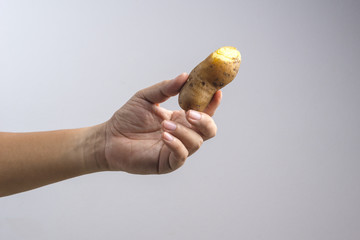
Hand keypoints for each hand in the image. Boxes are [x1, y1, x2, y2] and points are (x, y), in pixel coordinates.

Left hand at [102, 73, 221, 173]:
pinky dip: (176, 144)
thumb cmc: (128, 118)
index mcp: (181, 118)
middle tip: (190, 112)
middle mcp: (183, 134)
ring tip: (164, 124)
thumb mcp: (146, 97)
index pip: (204, 111)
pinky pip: (181, 156)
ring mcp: (177, 149)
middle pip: (209, 129)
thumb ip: (165, 88)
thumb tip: (184, 76)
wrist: (109, 138)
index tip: (216, 91)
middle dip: (204, 120)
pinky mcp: (167, 163)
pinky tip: (164, 136)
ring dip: (183, 132)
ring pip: (196, 142)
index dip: (212, 103)